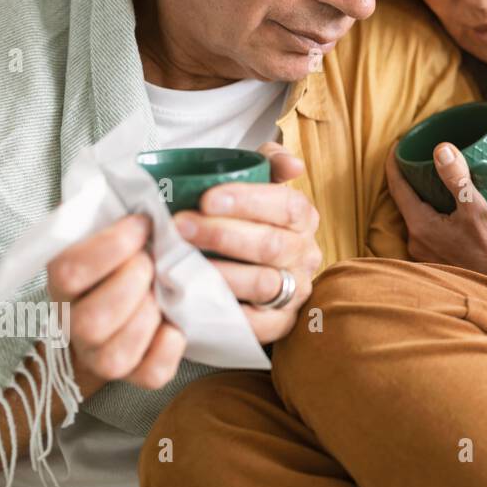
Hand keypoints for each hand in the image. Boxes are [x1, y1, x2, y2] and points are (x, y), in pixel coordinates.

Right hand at [47, 213, 185, 397]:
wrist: (119, 315)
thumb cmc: (120, 263)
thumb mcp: (107, 235)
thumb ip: (113, 215)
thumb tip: (142, 188)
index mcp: (62, 284)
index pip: (68, 270)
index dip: (111, 246)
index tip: (143, 223)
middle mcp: (73, 325)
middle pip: (91, 319)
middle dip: (133, 283)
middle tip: (153, 262)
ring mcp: (102, 356)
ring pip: (116, 353)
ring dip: (150, 315)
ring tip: (163, 292)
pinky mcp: (135, 375)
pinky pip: (151, 373)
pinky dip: (170, 347)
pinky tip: (175, 323)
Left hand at [172, 142, 319, 344]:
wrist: (245, 267)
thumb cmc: (243, 220)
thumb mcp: (256, 184)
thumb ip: (269, 163)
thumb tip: (293, 165)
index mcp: (303, 218)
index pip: (287, 206)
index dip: (249, 200)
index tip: (206, 198)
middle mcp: (305, 254)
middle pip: (272, 245)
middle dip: (223, 234)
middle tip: (181, 226)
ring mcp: (295, 291)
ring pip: (265, 283)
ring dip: (221, 272)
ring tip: (183, 262)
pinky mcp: (280, 323)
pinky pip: (259, 323)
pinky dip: (228, 310)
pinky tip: (197, 296)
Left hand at [385, 140, 486, 282]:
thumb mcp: (475, 208)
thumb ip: (456, 178)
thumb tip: (441, 150)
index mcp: (420, 226)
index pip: (397, 188)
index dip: (394, 164)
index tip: (398, 144)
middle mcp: (416, 241)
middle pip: (405, 202)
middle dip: (409, 179)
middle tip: (417, 157)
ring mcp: (425, 253)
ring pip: (417, 215)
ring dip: (422, 197)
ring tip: (433, 178)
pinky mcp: (437, 258)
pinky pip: (427, 228)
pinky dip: (432, 212)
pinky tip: (446, 206)